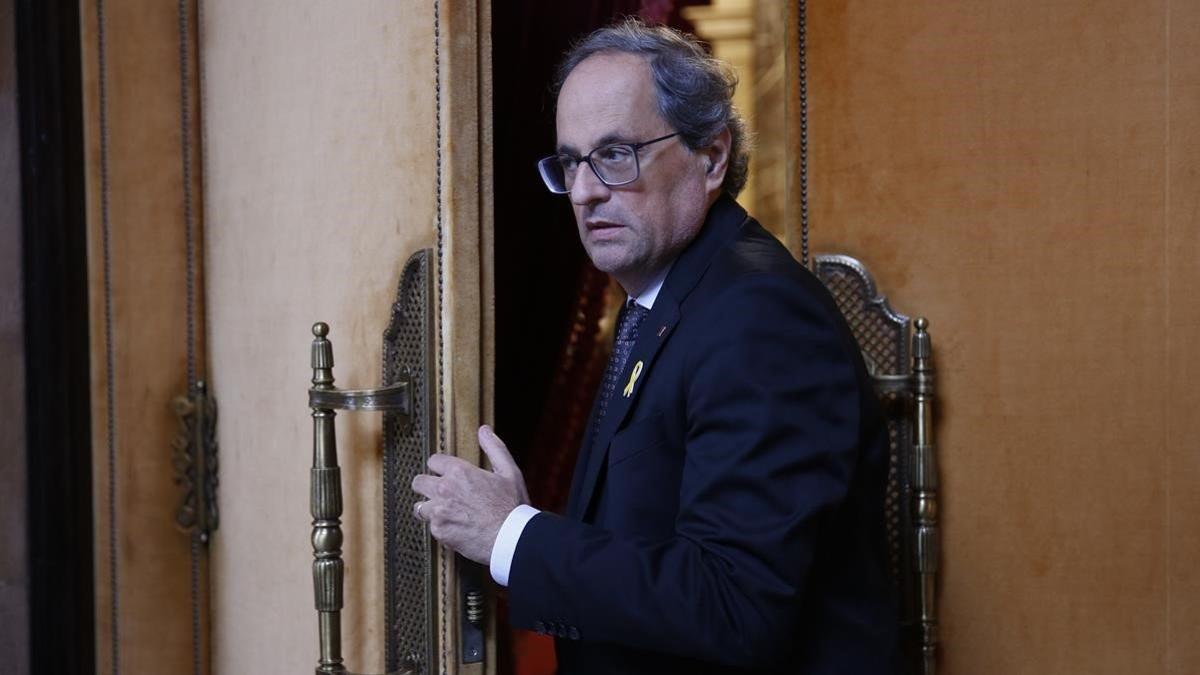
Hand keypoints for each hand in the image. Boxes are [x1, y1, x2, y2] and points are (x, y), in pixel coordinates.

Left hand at [411, 425, 530, 564]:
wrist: (511, 538)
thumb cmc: (512, 506)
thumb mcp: (509, 472)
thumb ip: (494, 448)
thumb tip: (484, 430)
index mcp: (459, 472)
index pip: (433, 460)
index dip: (440, 466)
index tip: (445, 472)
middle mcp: (444, 490)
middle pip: (418, 482)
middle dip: (427, 485)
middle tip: (438, 492)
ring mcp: (439, 512)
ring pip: (419, 506)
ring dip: (429, 508)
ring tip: (445, 512)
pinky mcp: (439, 531)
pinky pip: (430, 526)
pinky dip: (440, 526)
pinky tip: (455, 526)